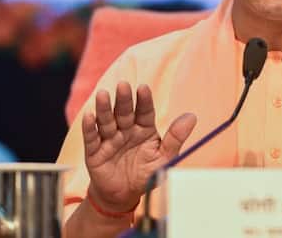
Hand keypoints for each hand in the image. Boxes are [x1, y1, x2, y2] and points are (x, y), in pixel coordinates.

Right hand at [82, 81, 195, 211]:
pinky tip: (89, 115)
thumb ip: (175, 138)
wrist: (124, 195)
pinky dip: (89, 127)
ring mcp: (110, 139)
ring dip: (104, 108)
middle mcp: (126, 130)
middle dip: (124, 99)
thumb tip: (192, 117)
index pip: (145, 111)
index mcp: (144, 129)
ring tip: (103, 95)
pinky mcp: (95, 152)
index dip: (144, 100)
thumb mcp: (164, 158)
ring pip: (106, 121)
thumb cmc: (146, 174)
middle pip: (125, 112)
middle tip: (123, 85)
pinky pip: (92, 138)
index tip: (143, 88)